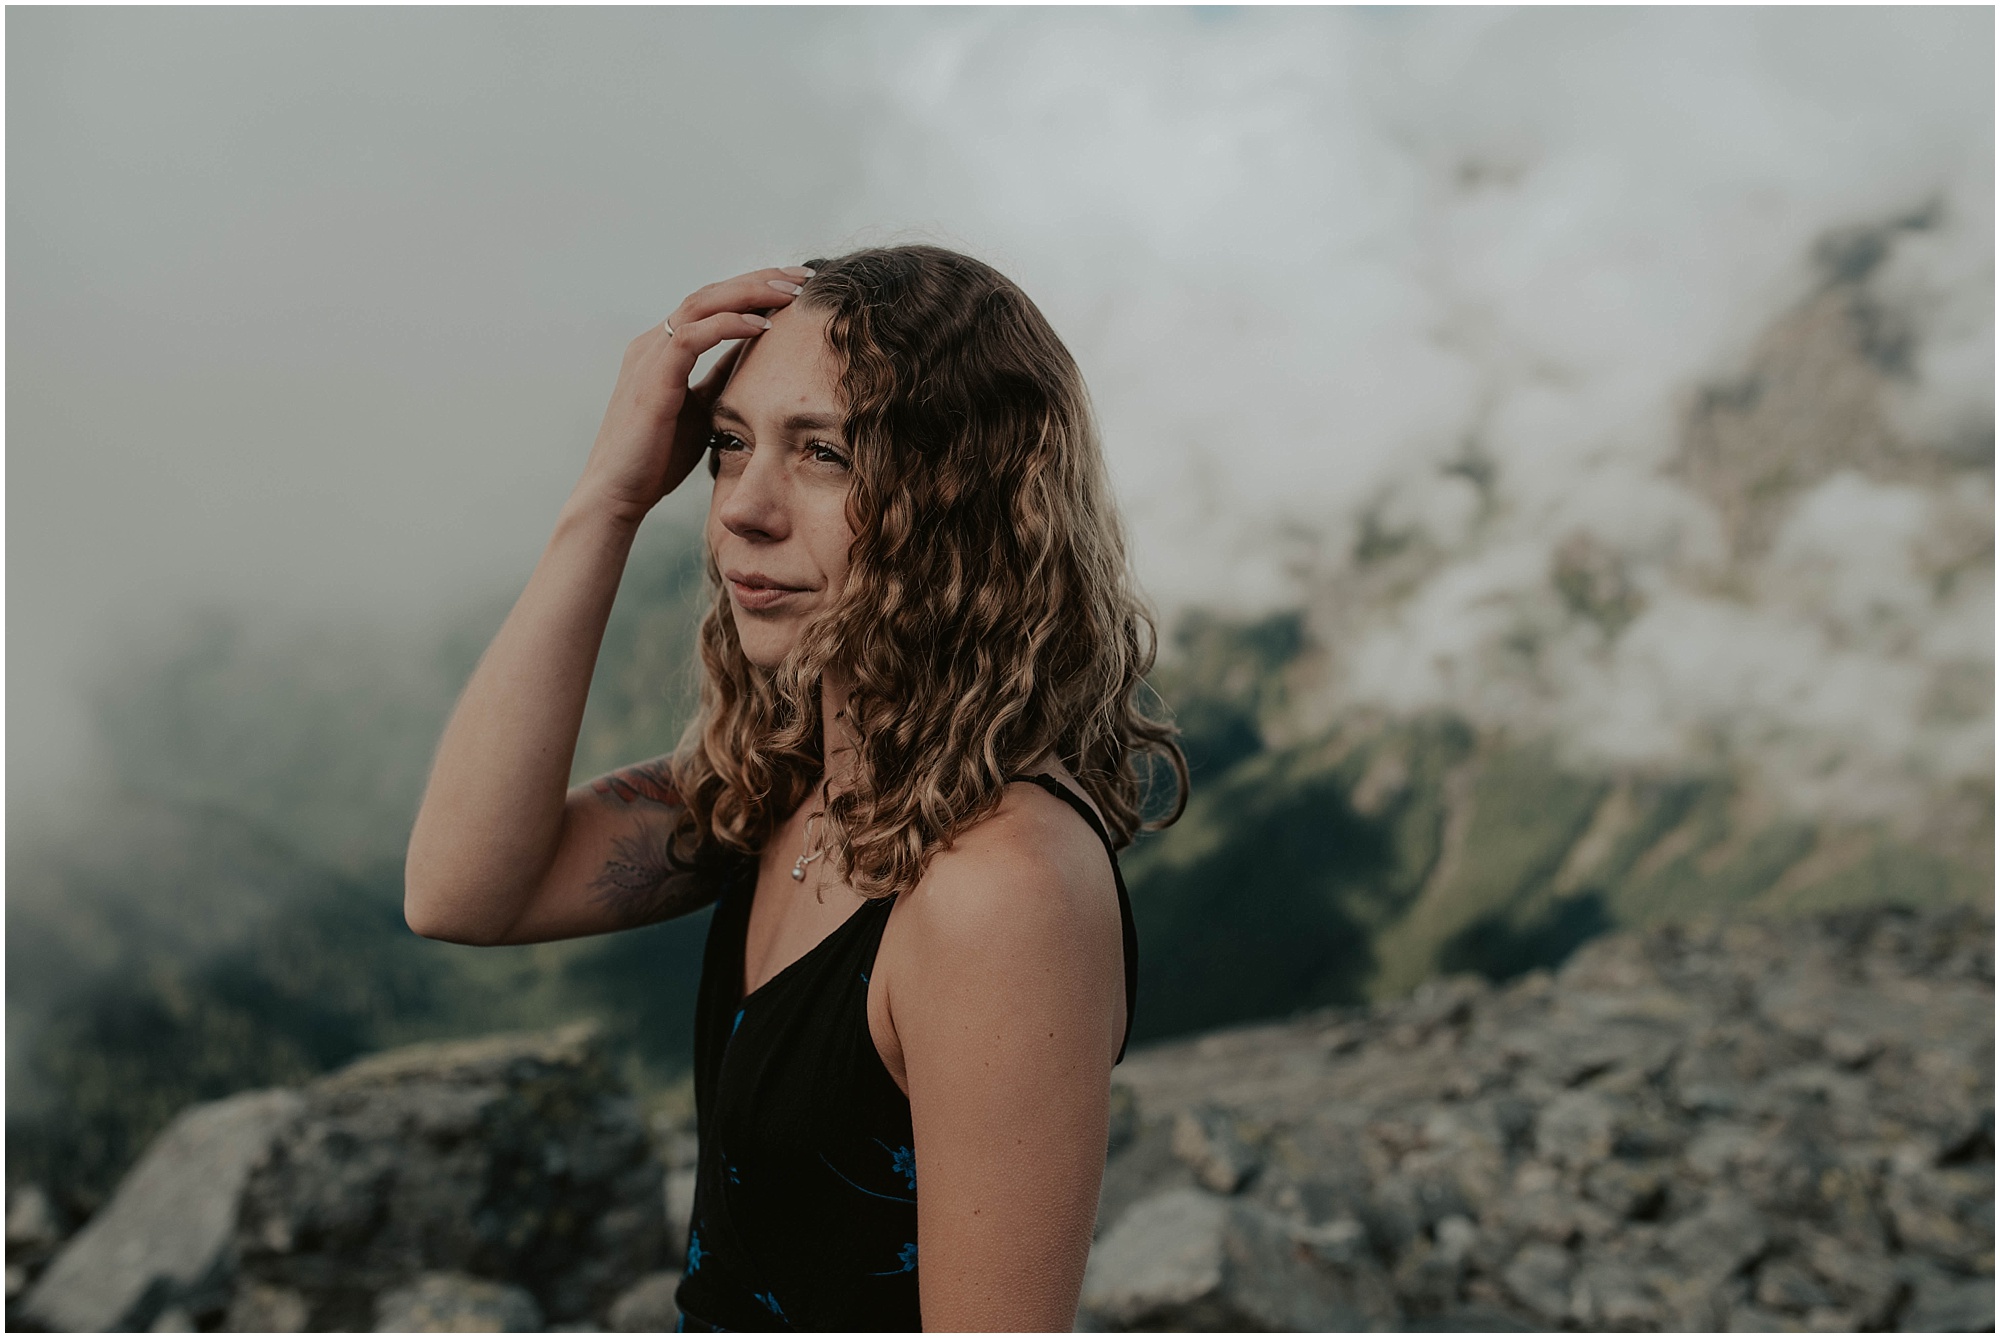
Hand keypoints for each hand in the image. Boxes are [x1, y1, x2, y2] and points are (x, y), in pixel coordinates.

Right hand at [574, 266, 814, 523]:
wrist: (618, 494)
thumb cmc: (656, 458)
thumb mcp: (702, 409)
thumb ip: (721, 377)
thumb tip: (755, 354)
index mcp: (664, 349)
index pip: (713, 303)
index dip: (753, 289)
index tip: (796, 287)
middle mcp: (654, 343)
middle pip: (710, 293)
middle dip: (759, 280)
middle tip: (802, 276)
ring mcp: (649, 356)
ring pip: (703, 304)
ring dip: (749, 293)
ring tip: (790, 292)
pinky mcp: (652, 378)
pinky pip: (693, 337)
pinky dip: (729, 325)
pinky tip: (762, 326)